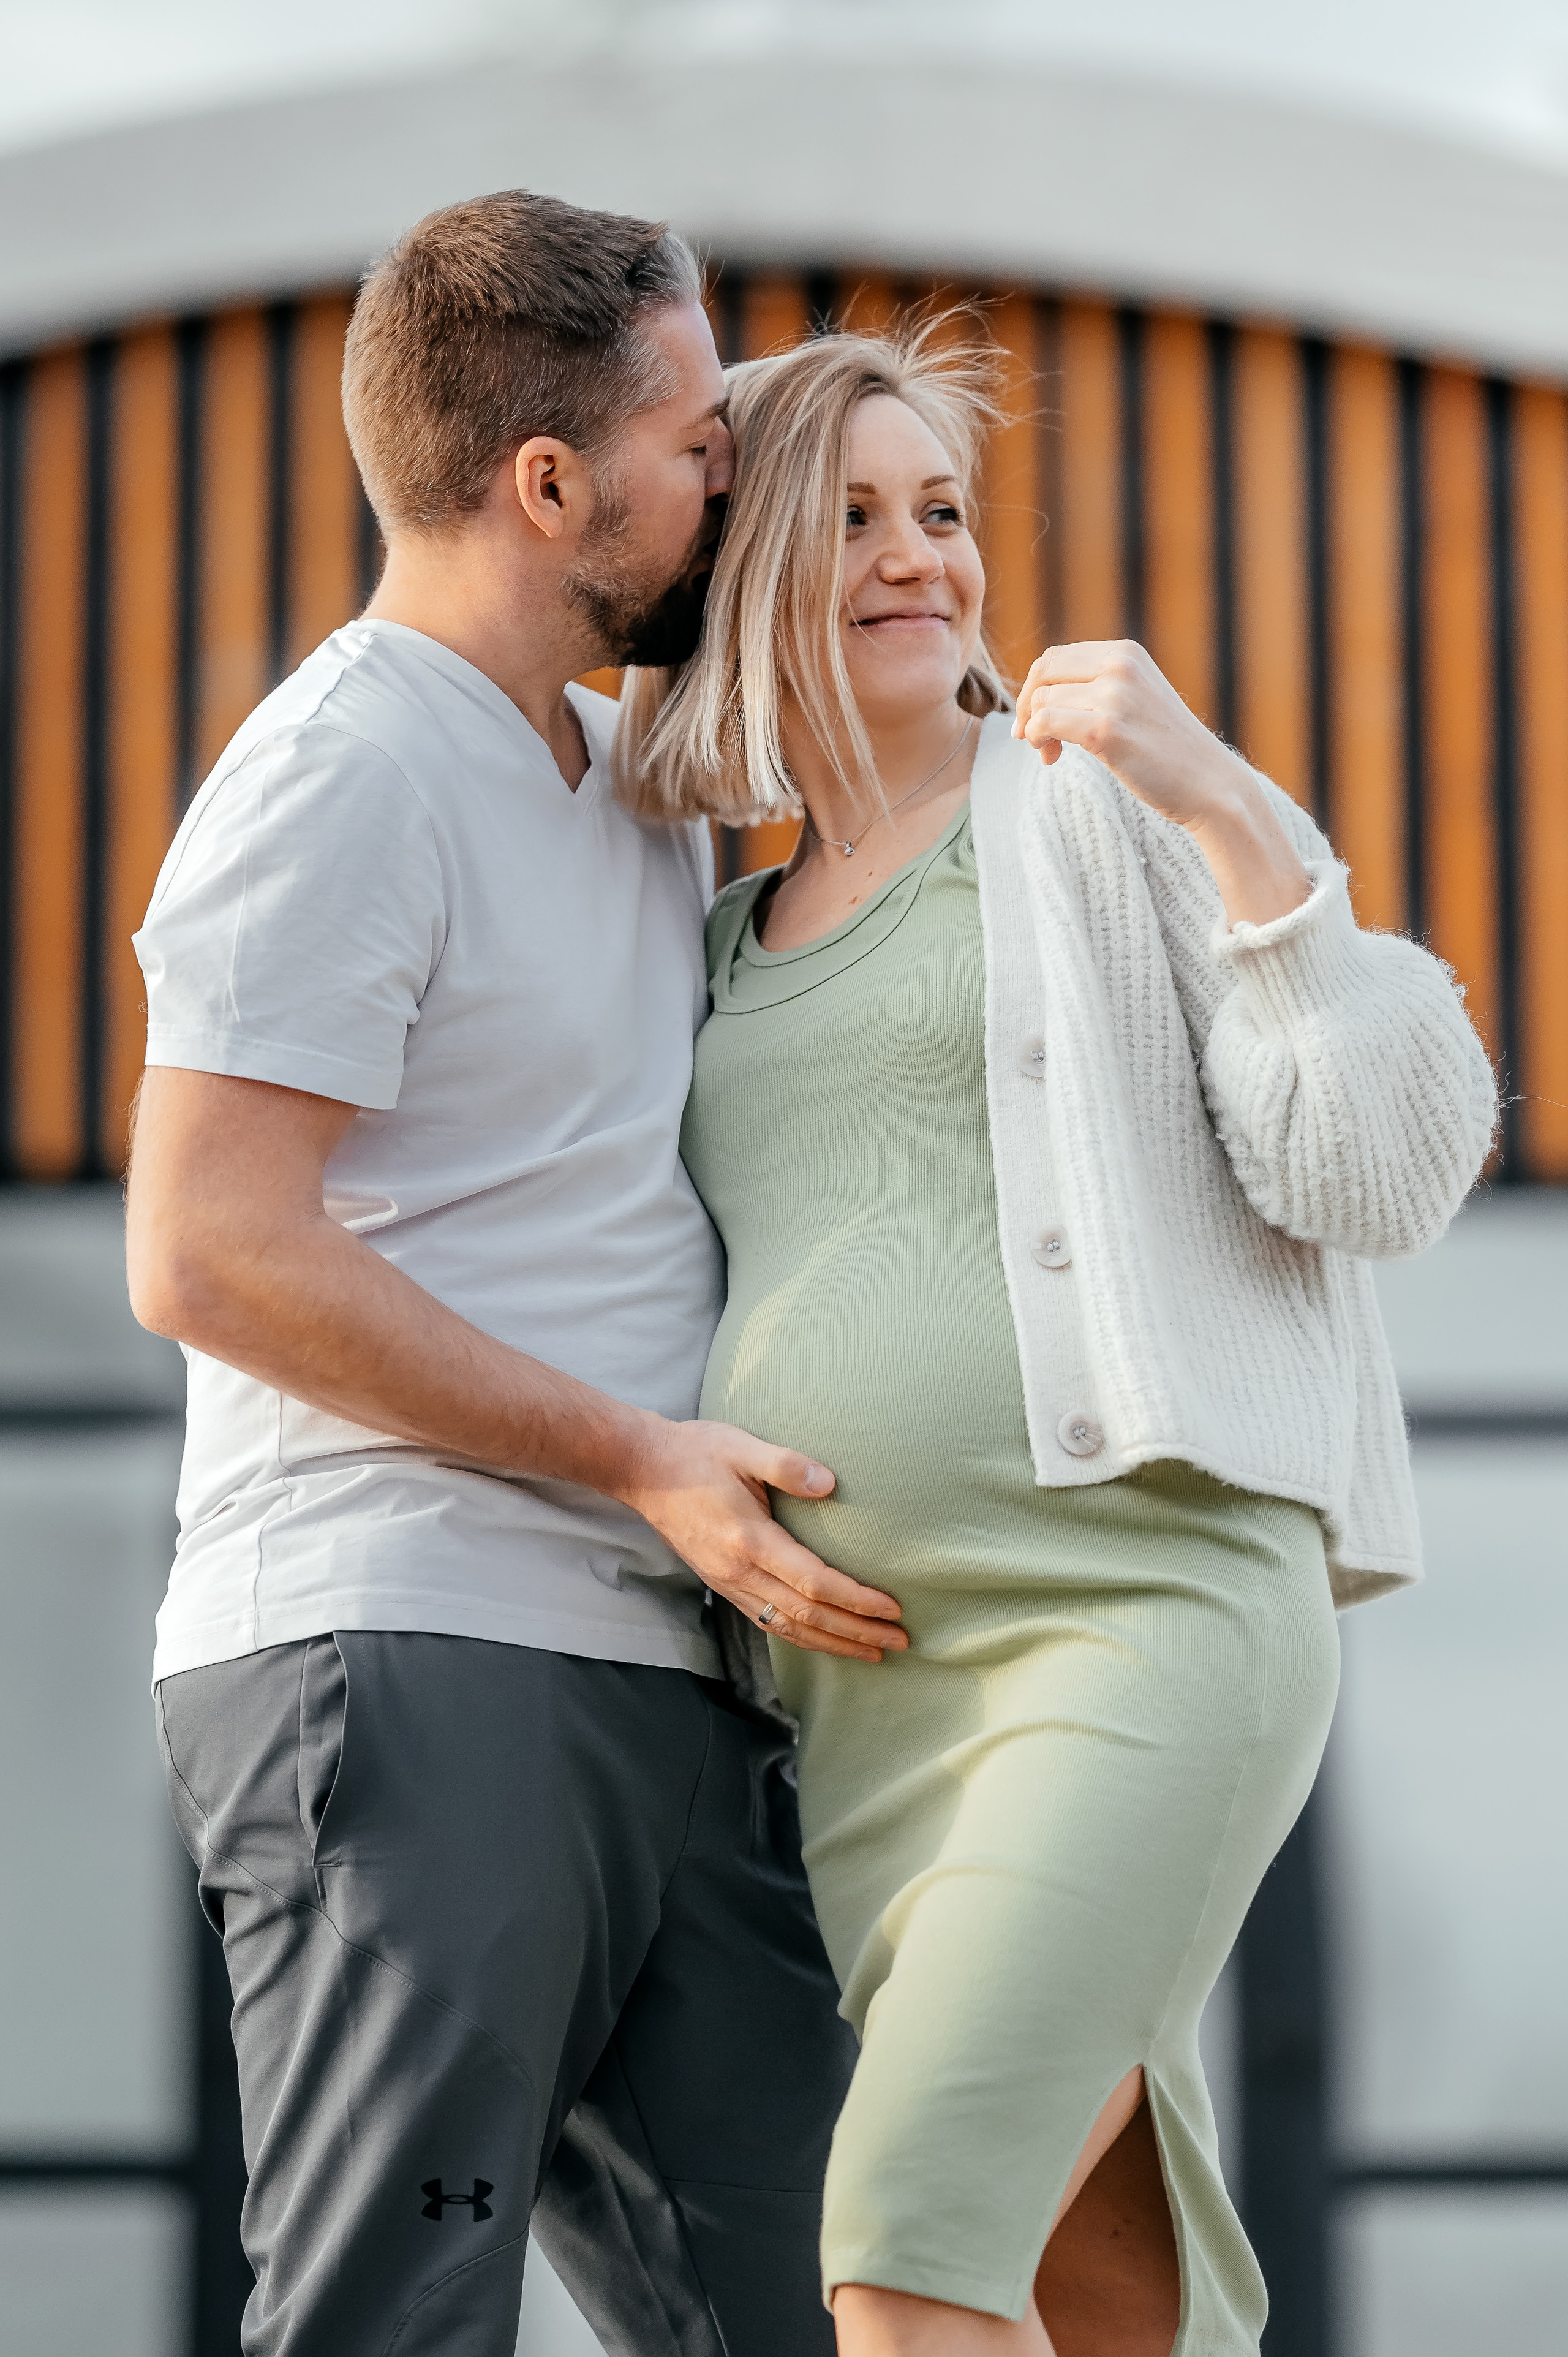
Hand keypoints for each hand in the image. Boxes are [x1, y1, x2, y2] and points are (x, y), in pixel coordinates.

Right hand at [615, 1416, 907, 1662]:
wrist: (642, 1469)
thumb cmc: (695, 1452)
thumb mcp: (742, 1447)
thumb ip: (787, 1464)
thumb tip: (830, 1483)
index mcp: (749, 1541)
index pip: (814, 1584)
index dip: (856, 1601)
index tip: (892, 1610)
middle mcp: (738, 1572)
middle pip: (807, 1617)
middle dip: (856, 1633)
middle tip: (898, 1642)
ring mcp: (727, 1582)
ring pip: (786, 1628)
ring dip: (832, 1644)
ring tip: (870, 1652)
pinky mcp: (720, 1583)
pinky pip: (766, 1621)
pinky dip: (799, 1636)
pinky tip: (822, 1639)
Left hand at [1012, 639, 1311, 925]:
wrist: (1210, 785)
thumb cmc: (1168, 751)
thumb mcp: (1135, 700)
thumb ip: (1098, 687)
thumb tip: (1039, 693)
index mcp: (1126, 653)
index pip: (1056, 657)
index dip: (1036, 689)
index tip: (1036, 721)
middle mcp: (1121, 665)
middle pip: (1042, 672)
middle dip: (1028, 706)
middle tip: (1034, 740)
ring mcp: (1115, 696)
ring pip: (1042, 700)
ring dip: (1033, 730)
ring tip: (1051, 755)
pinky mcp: (1107, 730)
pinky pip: (1045, 722)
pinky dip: (1037, 740)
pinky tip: (1051, 758)